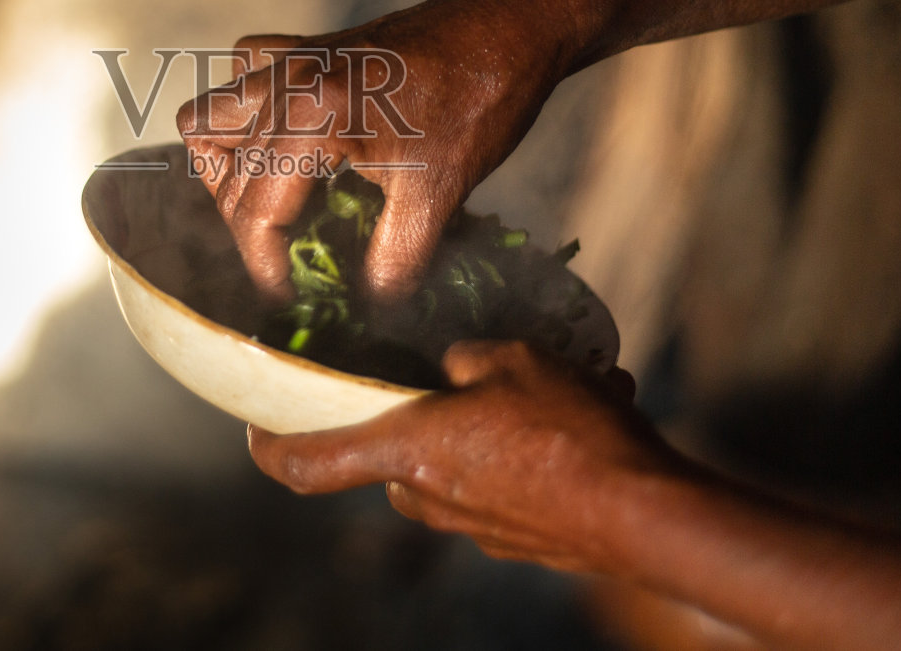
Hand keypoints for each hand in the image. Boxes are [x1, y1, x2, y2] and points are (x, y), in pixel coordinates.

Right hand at [175, 0, 573, 301]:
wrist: (513, 28)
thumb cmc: (480, 102)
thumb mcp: (439, 193)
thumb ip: (395, 259)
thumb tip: (369, 307)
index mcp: (310, 117)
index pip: (255, 212)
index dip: (265, 267)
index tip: (288, 297)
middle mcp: (285, 81)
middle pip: (225, 172)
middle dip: (249, 228)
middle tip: (293, 258)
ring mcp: (291, 57)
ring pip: (209, 115)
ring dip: (227, 166)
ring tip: (272, 201)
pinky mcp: (307, 45)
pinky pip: (242, 74)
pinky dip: (245, 112)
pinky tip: (287, 141)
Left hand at [248, 340, 669, 574]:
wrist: (645, 515)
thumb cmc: (570, 431)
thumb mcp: (513, 360)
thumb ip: (467, 359)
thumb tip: (456, 365)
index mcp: (407, 450)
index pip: (306, 465)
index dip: (270, 450)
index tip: (255, 433)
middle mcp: (425, 497)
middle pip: (388, 460)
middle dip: (412, 421)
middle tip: (451, 379)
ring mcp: (470, 527)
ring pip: (446, 471)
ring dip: (473, 436)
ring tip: (537, 393)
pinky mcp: (514, 540)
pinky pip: (495, 489)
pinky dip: (515, 460)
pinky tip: (568, 426)